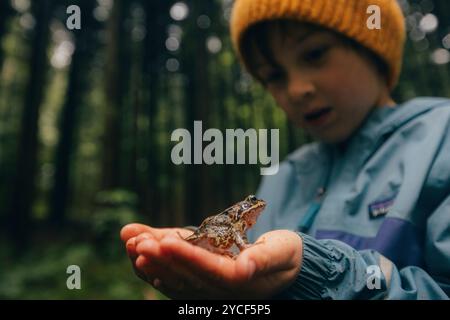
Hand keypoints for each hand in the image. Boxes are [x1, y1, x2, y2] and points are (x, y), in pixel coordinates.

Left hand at [120, 223, 302, 298]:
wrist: (285, 265)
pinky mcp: (201, 279)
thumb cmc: (284, 254)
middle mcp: (221, 290)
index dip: (187, 257)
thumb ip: (263, 260)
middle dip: (161, 258)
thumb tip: (244, 267)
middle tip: (137, 242)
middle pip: (186, 277)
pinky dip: (156, 264)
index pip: (210, 271)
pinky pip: (175, 276)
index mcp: (241, 284)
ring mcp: (209, 287)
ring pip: (176, 278)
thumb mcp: (281, 252)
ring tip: (131, 242)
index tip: (165, 241)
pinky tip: (138, 251)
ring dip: (153, 261)